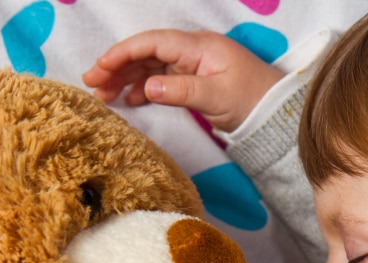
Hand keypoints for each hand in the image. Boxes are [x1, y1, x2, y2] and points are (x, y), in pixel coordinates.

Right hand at [83, 29, 283, 131]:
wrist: (275, 113)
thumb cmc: (252, 100)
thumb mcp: (217, 97)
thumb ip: (182, 91)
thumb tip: (148, 87)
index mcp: (198, 47)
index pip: (152, 43)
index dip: (123, 53)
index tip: (100, 67)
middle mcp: (192, 51)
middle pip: (146, 53)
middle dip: (116, 66)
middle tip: (92, 85)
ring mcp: (192, 65)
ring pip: (150, 66)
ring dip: (125, 79)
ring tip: (103, 96)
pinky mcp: (193, 80)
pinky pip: (161, 79)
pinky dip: (143, 88)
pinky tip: (129, 100)